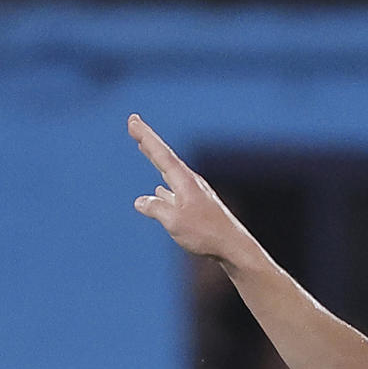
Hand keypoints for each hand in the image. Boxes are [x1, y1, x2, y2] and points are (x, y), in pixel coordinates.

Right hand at [129, 114, 251, 262]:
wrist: (234, 248)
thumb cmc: (206, 234)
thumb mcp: (174, 221)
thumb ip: (156, 208)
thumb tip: (141, 201)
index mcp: (185, 182)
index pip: (161, 154)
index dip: (145, 136)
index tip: (133, 120)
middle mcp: (191, 183)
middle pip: (165, 158)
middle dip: (148, 142)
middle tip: (135, 124)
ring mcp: (195, 195)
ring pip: (170, 173)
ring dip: (157, 160)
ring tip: (145, 148)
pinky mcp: (198, 208)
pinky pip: (175, 191)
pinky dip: (165, 186)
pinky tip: (161, 191)